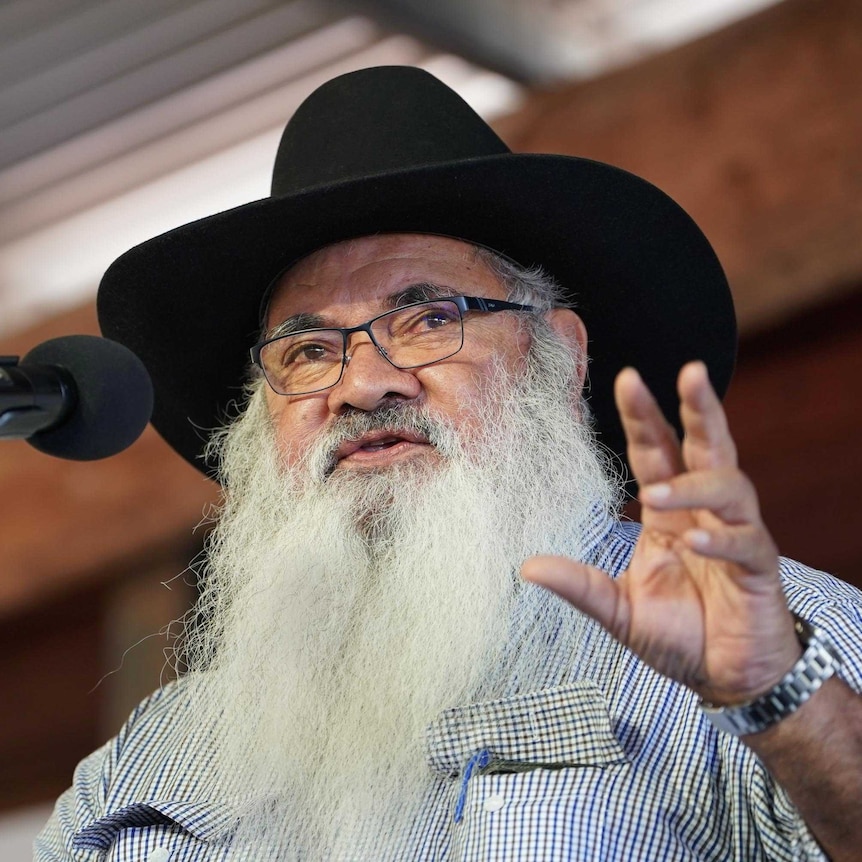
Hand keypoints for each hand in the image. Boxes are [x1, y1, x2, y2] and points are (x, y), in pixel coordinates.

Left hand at [522, 361, 800, 704]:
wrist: (727, 677)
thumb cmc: (679, 636)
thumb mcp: (618, 610)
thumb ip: (580, 586)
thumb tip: (526, 567)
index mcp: (668, 515)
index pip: (657, 452)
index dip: (644, 417)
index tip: (627, 378)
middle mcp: (704, 515)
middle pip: (707, 447)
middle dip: (698, 408)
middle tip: (688, 371)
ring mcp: (736, 536)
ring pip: (730, 486)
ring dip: (695, 484)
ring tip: (657, 493)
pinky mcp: (760, 568)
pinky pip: (745, 542)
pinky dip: (720, 540)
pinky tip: (695, 545)